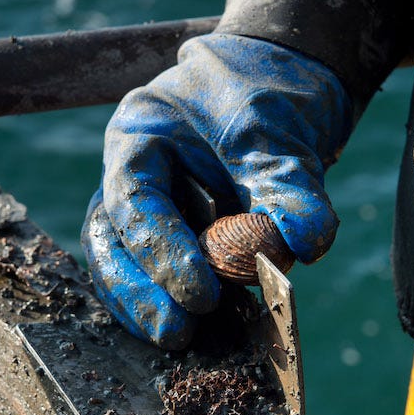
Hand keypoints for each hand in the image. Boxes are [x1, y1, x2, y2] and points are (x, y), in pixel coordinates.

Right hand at [81, 33, 351, 348]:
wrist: (284, 78)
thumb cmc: (268, 89)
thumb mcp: (278, 129)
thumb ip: (288, 185)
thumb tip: (302, 243)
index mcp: (141, 134)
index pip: (134, 199)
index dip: (160, 251)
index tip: (203, 293)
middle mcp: (134, 174)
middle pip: (111, 240)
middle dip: (138, 291)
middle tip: (177, 331)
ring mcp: (153, 205)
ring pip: (124, 261)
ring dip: (148, 302)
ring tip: (184, 337)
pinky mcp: (179, 232)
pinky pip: (162, 272)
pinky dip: (179, 299)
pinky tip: (208, 326)